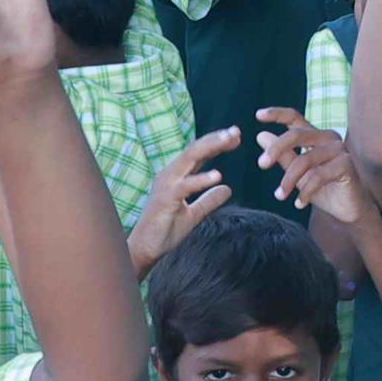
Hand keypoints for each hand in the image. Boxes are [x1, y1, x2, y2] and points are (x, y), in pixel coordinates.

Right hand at [124, 130, 241, 275]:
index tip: (236, 136)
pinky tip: (218, 176)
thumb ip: (208, 200)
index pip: (198, 154)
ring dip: (210, 147)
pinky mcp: (166, 198)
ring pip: (189, 158)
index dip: (216, 143)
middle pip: (195, 149)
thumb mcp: (194, 214)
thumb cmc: (165, 230)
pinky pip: (185, 185)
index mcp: (177, 177)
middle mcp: (170, 175)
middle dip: (216, 138)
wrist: (146, 249)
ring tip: (229, 140)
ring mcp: (167, 185)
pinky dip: (201, 179)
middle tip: (235, 131)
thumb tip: (227, 188)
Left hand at [255, 110, 365, 229]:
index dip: (277, 114)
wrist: (349, 210)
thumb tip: (260, 136)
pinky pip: (318, 176)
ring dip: (289, 180)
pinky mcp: (346, 164)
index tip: (258, 115)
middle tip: (261, 164)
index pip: (295, 117)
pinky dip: (306, 192)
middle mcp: (328, 138)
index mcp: (315, 136)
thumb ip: (283, 156)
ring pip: (305, 159)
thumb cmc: (325, 190)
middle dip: (276, 149)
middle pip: (296, 134)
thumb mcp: (298, 174)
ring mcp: (339, 150)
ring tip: (279, 196)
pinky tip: (299, 204)